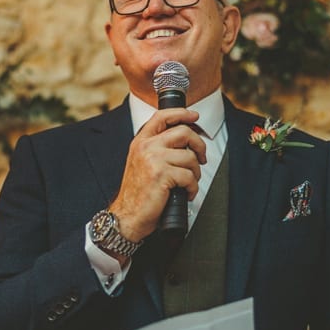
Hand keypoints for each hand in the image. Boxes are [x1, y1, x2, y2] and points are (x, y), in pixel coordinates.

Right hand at [109, 108, 205, 243]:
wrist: (127, 215)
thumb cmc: (138, 192)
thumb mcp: (141, 162)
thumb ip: (156, 148)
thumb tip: (183, 140)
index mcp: (141, 141)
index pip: (162, 116)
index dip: (182, 113)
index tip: (194, 116)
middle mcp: (146, 147)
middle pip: (183, 132)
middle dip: (199, 145)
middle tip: (202, 158)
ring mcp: (153, 160)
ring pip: (190, 157)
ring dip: (196, 172)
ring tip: (190, 182)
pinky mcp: (162, 175)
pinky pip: (189, 176)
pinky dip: (193, 187)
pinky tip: (187, 193)